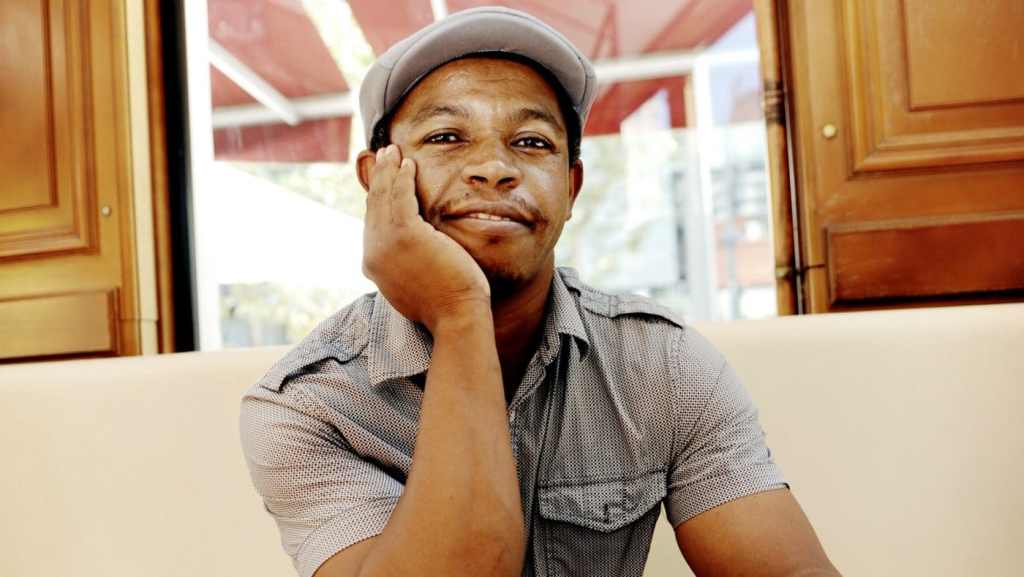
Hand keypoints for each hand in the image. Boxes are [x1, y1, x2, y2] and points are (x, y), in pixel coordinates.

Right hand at [362, 145, 490, 331]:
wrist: (455, 317)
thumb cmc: (445, 304)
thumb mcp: (414, 284)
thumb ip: (405, 267)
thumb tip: (409, 258)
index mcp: (374, 266)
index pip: (372, 223)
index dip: (376, 198)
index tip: (381, 179)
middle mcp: (373, 254)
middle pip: (373, 206)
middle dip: (378, 178)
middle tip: (383, 155)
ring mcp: (386, 244)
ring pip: (384, 198)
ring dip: (388, 171)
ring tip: (393, 152)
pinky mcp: (406, 235)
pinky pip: (401, 197)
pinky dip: (403, 178)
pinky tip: (408, 163)